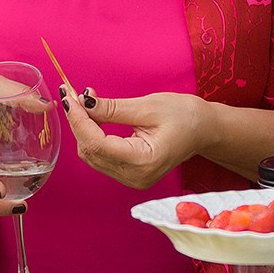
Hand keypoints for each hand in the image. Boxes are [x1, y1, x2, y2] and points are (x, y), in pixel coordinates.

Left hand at [60, 85, 213, 190]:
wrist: (204, 130)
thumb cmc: (185, 116)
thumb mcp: (148, 107)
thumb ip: (112, 109)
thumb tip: (82, 102)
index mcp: (142, 162)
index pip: (97, 144)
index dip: (78, 120)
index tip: (69, 97)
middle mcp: (134, 176)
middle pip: (91, 151)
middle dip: (78, 122)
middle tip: (72, 94)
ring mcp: (131, 178)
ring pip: (92, 155)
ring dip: (83, 129)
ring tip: (82, 102)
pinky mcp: (129, 173)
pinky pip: (101, 156)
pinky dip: (92, 136)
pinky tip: (91, 117)